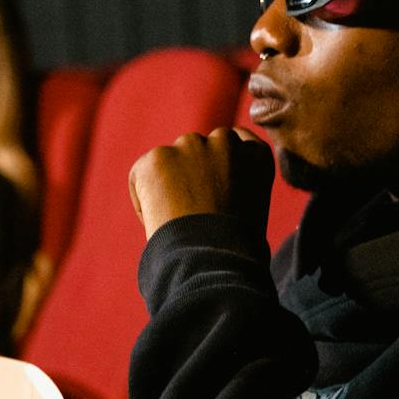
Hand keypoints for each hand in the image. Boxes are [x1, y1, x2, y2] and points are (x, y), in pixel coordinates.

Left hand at [128, 126, 272, 239]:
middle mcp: (226, 142)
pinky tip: (156, 222)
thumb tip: (212, 190)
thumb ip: (238, 186)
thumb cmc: (233, 250)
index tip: (213, 190)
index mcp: (256, 154)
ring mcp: (191, 145)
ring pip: (171, 158)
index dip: (219, 164)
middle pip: (199, 147)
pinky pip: (141, 174)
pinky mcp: (158, 157)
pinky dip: (143, 197)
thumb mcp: (252, 211)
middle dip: (192, 170)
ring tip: (173, 219)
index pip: (236, 140)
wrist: (210, 257)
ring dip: (168, 181)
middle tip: (189, 208)